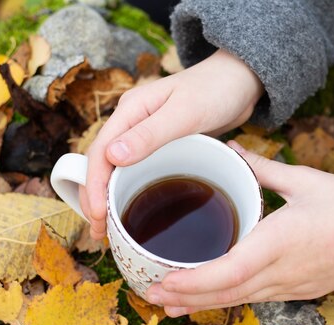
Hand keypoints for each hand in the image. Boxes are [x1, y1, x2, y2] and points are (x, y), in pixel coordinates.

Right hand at [80, 49, 263, 238]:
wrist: (240, 81)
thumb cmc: (217, 89)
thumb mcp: (186, 113)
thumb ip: (150, 134)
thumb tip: (112, 156)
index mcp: (130, 111)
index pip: (100, 152)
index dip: (94, 187)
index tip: (98, 216)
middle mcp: (132, 123)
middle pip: (102, 164)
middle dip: (96, 199)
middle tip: (100, 233)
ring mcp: (145, 134)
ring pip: (119, 170)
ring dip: (111, 198)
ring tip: (110, 229)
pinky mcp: (162, 145)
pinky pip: (139, 171)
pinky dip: (132, 190)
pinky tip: (135, 209)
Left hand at [146, 142, 333, 316]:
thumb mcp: (304, 180)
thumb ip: (261, 168)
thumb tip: (231, 149)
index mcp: (280, 242)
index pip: (229, 272)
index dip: (193, 282)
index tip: (163, 281)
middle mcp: (282, 272)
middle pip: (227, 294)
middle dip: (187, 297)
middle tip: (151, 294)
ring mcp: (292, 286)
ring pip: (240, 301)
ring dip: (203, 304)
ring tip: (170, 303)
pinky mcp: (300, 291)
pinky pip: (257, 299)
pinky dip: (229, 300)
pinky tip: (211, 299)